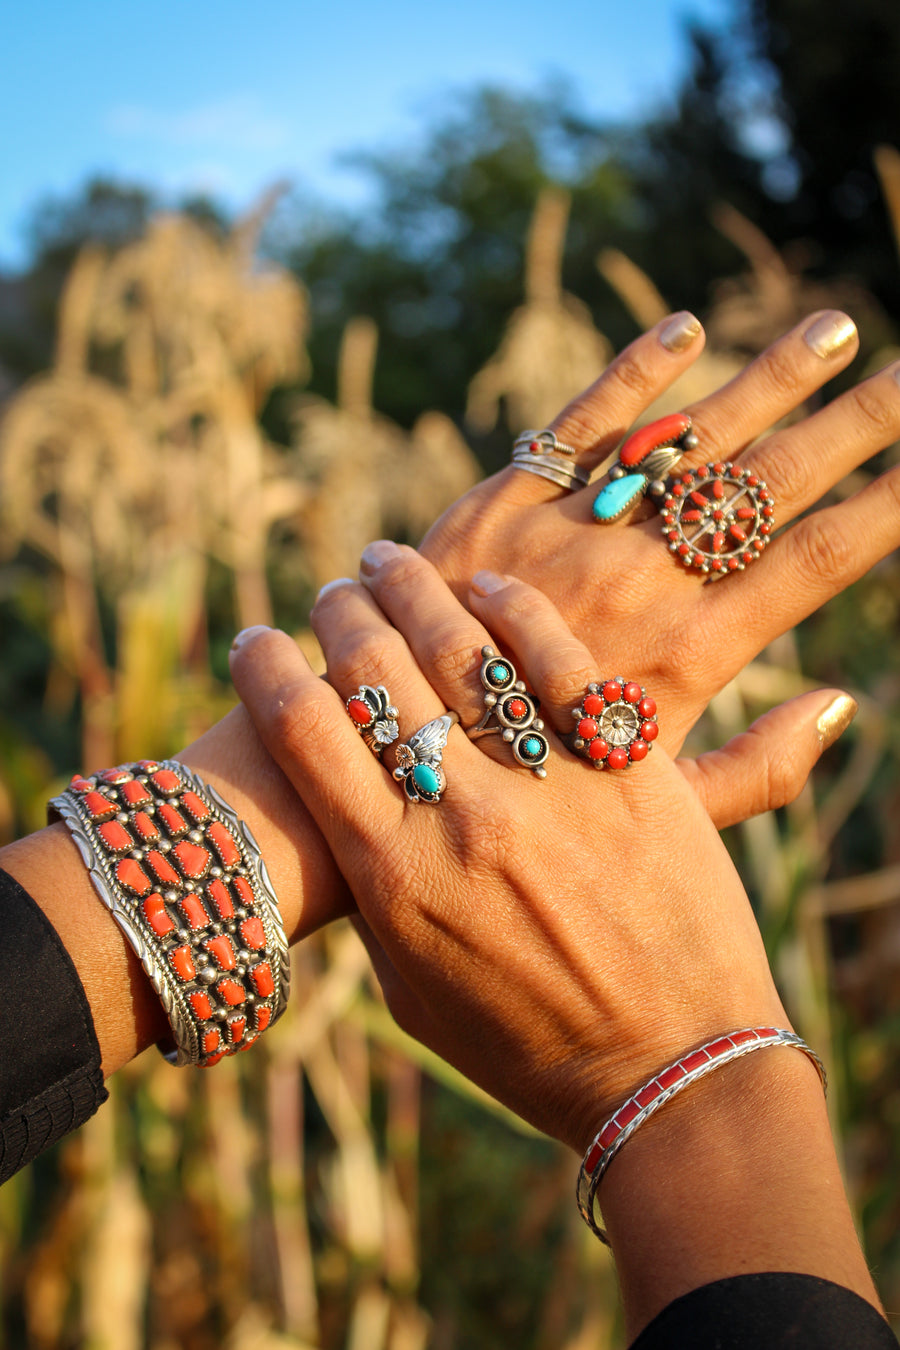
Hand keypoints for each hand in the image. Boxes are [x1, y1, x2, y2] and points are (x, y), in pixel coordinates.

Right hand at [230, 550, 879, 1332]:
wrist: (672, 1076)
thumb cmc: (530, 1050)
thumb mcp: (412, 990)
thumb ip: (375, 895)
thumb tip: (356, 817)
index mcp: (392, 877)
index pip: (303, 732)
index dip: (265, 671)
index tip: (255, 642)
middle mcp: (460, 817)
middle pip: (376, 673)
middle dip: (339, 617)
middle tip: (332, 593)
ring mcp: (547, 786)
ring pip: (459, 650)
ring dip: (411, 590)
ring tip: (387, 562)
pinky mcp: (627, 768)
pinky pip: (561, 662)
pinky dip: (515, 612)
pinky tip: (487, 588)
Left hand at [418, 310, 898, 821]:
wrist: (381, 766)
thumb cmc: (528, 802)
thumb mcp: (656, 811)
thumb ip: (757, 769)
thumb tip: (840, 706)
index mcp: (687, 657)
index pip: (816, 561)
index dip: (887, 503)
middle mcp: (636, 585)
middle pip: (767, 486)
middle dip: (852, 423)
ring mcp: (565, 537)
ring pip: (684, 442)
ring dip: (764, 380)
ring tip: (830, 327)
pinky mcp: (493, 508)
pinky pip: (573, 425)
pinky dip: (628, 378)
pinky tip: (682, 332)